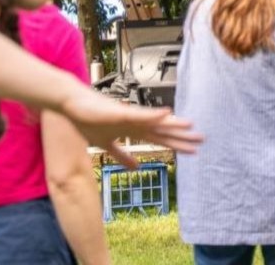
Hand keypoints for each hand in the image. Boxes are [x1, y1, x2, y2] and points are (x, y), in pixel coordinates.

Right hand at [58, 88, 202, 167]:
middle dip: (182, 136)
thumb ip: (122, 155)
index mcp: (134, 130)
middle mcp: (136, 122)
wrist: (72, 107)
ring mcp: (129, 116)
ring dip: (172, 123)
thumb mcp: (106, 145)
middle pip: (163, 131)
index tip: (193, 151)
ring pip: (155, 121)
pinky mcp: (120, 112)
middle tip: (202, 140)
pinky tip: (166, 114)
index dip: (177, 145)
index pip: (161, 139)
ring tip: (191, 125)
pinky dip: (152, 115)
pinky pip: (139, 114)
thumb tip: (136, 167)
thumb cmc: (88, 121)